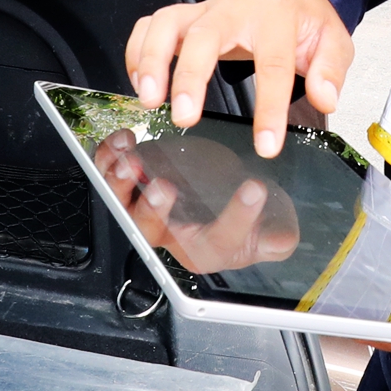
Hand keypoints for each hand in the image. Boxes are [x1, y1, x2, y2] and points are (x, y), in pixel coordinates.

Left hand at [92, 128, 300, 272]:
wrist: (229, 195)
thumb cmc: (249, 219)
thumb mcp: (272, 231)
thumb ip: (275, 239)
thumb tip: (279, 239)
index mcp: (206, 251)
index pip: (218, 241)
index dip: (239, 217)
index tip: (255, 190)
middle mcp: (171, 233)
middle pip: (151, 230)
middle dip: (152, 210)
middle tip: (165, 187)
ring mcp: (150, 207)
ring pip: (123, 203)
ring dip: (121, 183)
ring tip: (131, 161)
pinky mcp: (140, 179)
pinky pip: (114, 173)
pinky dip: (111, 157)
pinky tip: (124, 140)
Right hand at [123, 0, 352, 158]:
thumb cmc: (305, 18)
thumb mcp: (334, 40)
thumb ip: (330, 69)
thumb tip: (324, 97)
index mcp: (276, 17)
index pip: (272, 65)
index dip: (269, 108)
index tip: (266, 145)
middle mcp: (234, 9)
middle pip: (204, 35)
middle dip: (190, 76)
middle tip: (184, 117)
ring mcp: (205, 11)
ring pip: (166, 23)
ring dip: (151, 59)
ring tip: (149, 99)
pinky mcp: (186, 17)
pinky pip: (151, 25)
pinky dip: (138, 51)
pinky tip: (141, 83)